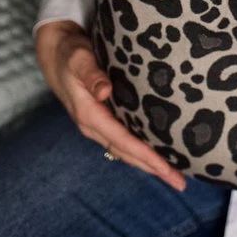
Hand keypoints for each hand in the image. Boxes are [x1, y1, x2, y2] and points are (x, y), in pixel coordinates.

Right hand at [34, 19, 185, 190]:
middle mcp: (94, 125)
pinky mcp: (104, 119)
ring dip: (149, 163)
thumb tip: (104, 91)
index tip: (166, 168)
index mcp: (89, 115)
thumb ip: (91, 74)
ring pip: (126, 150)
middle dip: (153, 168)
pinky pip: (125, 141)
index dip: (145, 156)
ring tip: (174, 175)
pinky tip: (157, 154)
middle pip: (127, 153)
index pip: (123, 141)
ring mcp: (98, 125)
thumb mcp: (78, 60)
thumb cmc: (69, 54)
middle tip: (180, 183)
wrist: (56, 53)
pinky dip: (141, 151)